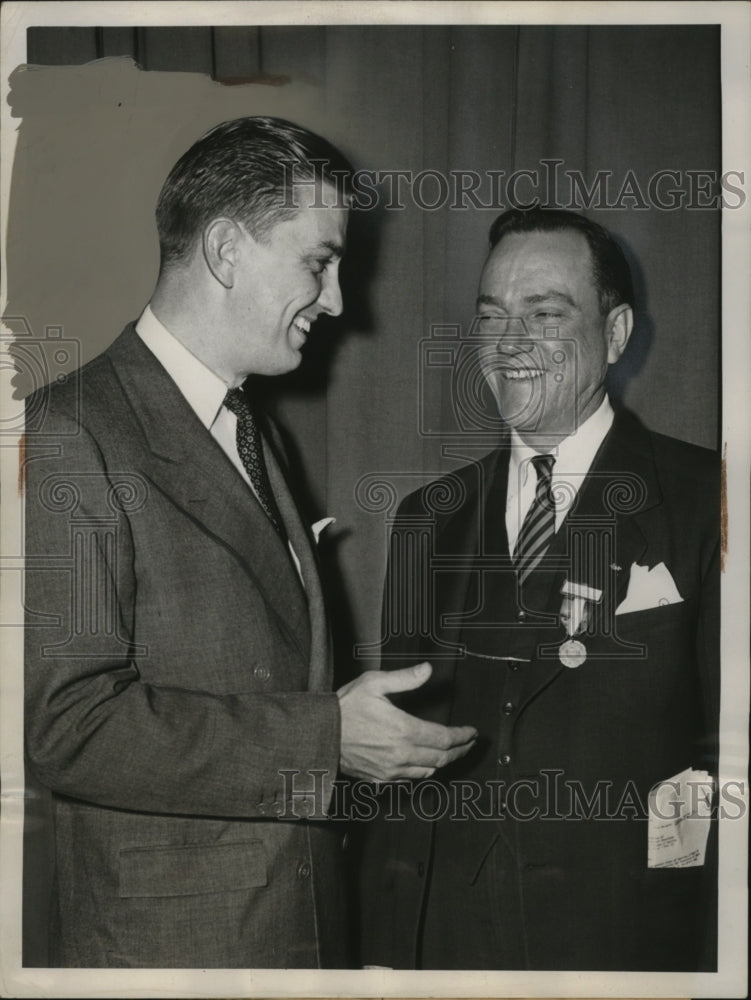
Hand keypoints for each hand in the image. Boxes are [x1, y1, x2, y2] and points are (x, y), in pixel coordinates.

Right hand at [336, 662, 476, 781]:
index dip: (463, 736)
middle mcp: (401, 754)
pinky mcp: (381, 779)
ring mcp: (391, 770)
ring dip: (444, 761)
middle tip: (469, 743)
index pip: (445, 738)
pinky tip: (426, 762)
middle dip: (460, 750)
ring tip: (452, 752)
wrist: (320, 735)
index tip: (472, 732)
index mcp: (404, 730)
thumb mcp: (374, 683)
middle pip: (442, 757)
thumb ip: (405, 678)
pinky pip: (410, 778)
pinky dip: (424, 770)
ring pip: (429, 770)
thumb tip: (427, 669)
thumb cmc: (346, 707)